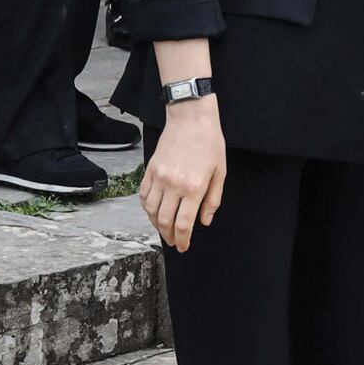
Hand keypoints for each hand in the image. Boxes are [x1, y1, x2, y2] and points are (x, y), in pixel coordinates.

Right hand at [139, 95, 225, 251]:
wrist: (191, 117)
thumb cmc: (209, 143)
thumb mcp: (220, 172)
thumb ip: (212, 200)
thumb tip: (205, 221)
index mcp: (194, 188)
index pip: (184, 224)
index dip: (183, 240)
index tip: (183, 246)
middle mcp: (174, 185)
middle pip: (165, 221)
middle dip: (169, 236)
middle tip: (174, 242)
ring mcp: (159, 177)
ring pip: (151, 211)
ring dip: (156, 224)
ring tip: (164, 229)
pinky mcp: (150, 169)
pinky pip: (143, 195)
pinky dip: (146, 208)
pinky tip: (153, 211)